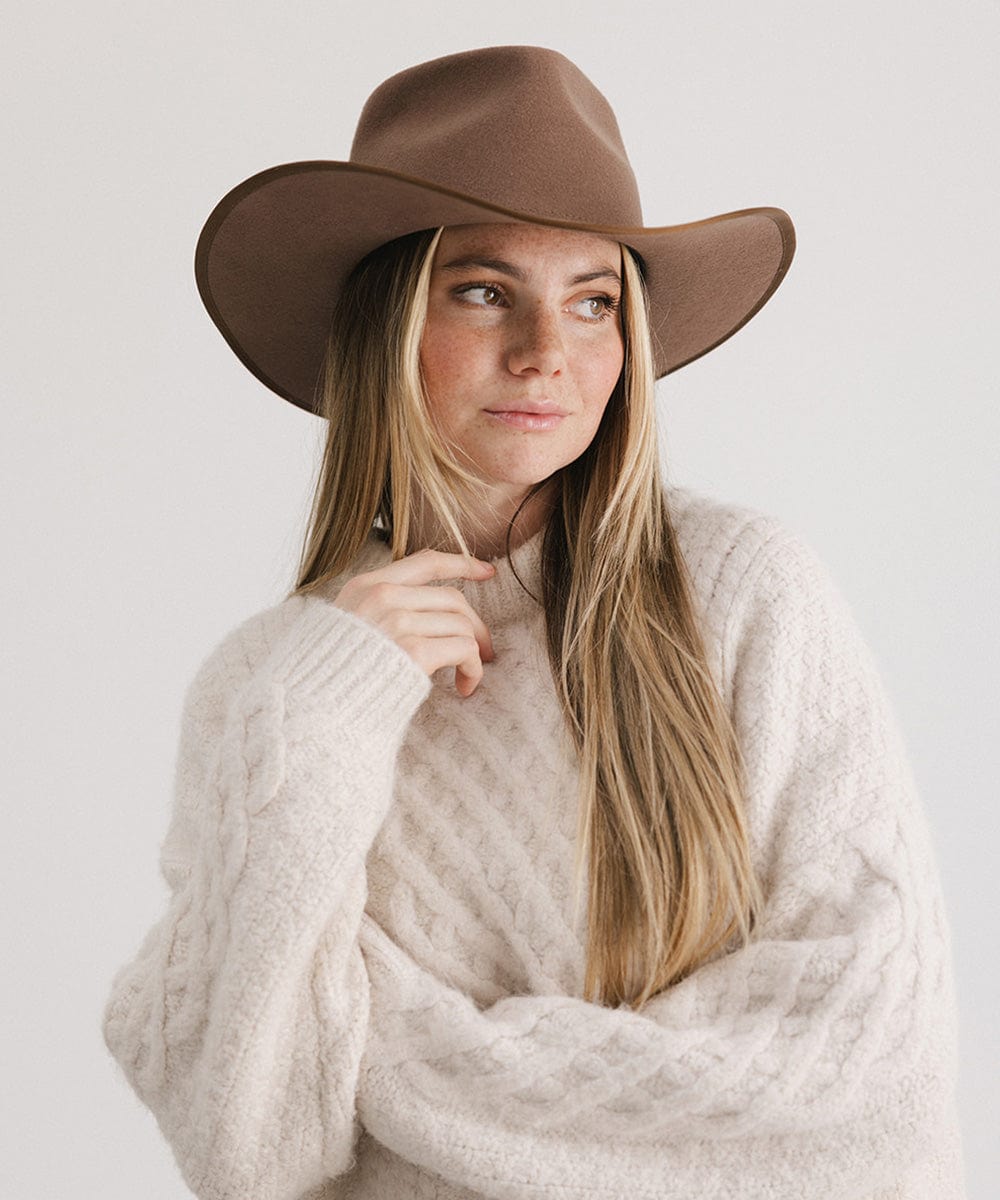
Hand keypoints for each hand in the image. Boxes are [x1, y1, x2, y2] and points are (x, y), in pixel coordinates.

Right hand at [332, 550, 495, 696]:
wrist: (310, 707)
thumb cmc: (329, 676)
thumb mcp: (344, 626)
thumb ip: (376, 611)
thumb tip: (423, 612)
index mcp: (365, 586)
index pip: (425, 562)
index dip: (462, 564)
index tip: (487, 572)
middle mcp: (382, 597)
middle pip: (451, 599)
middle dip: (474, 624)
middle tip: (483, 649)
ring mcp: (398, 622)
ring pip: (461, 625)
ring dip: (475, 653)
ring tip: (468, 676)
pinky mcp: (414, 652)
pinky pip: (464, 650)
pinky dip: (473, 669)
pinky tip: (465, 686)